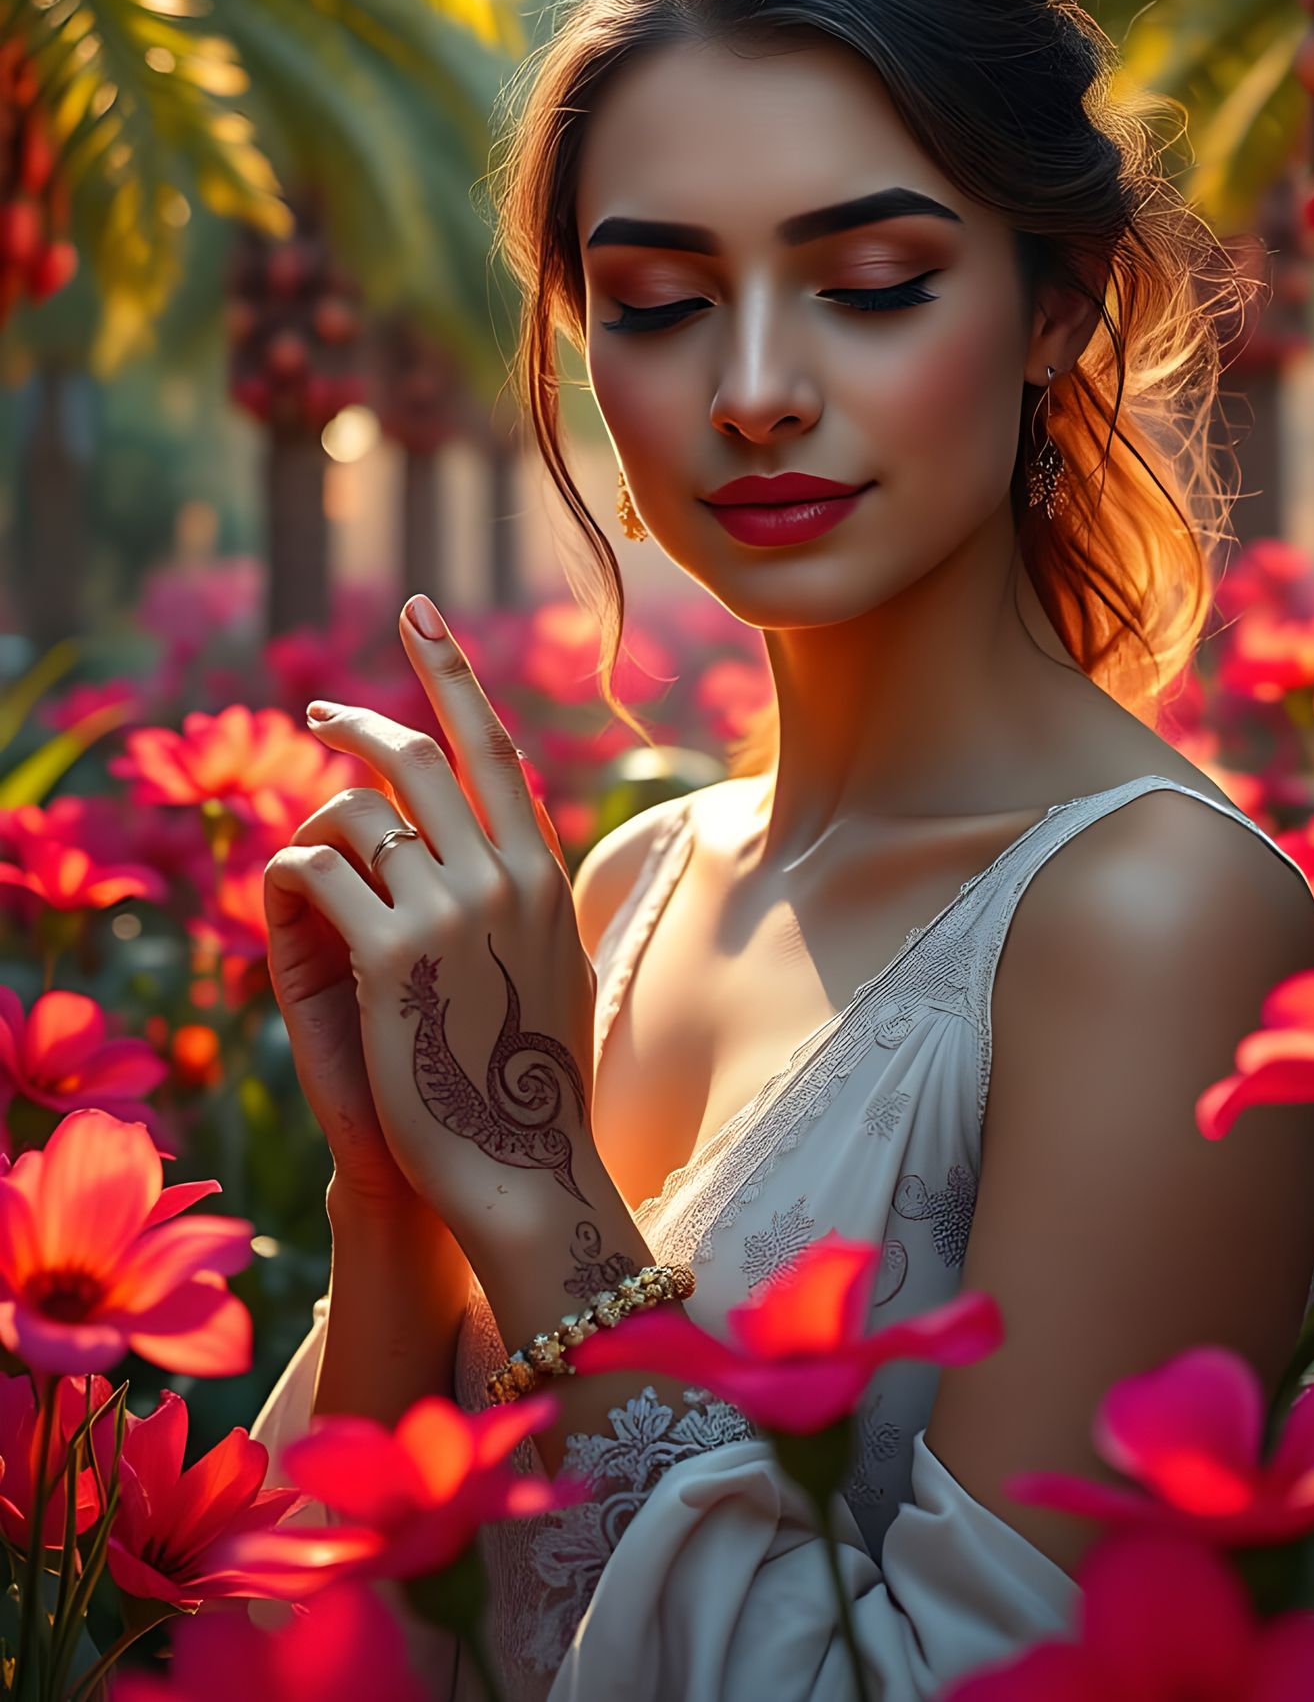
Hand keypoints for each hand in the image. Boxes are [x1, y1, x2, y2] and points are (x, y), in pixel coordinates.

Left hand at [262, 595, 601, 1273]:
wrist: (520, 1168)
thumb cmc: (531, 1084)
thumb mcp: (557, 970)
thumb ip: (534, 905)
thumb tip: (527, 865)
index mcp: (545, 875)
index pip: (497, 748)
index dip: (454, 673)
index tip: (423, 615)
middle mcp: (506, 876)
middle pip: (427, 755)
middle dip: (370, 715)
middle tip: (322, 706)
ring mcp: (453, 908)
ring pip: (365, 810)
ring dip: (321, 812)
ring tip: (300, 846)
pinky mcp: (393, 953)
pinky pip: (319, 873)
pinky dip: (291, 874)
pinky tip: (286, 902)